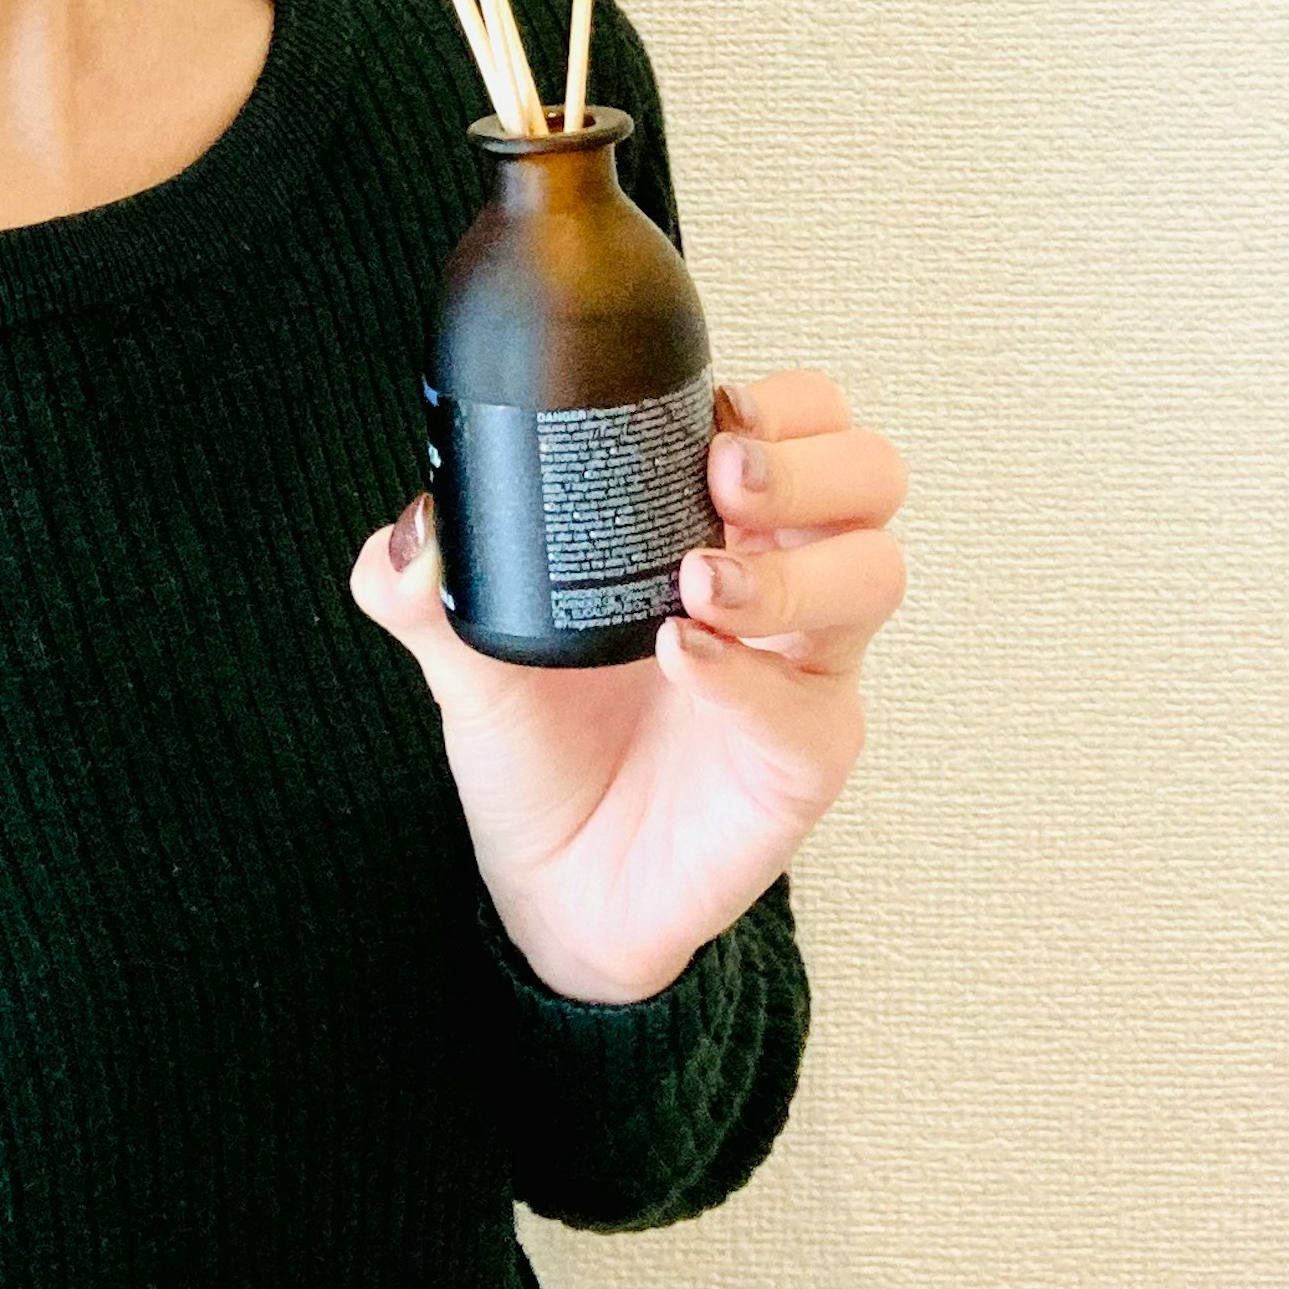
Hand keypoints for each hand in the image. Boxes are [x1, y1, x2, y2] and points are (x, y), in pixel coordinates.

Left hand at [346, 367, 909, 1003]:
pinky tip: (681, 659)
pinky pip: (808, 704)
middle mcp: (783, 581)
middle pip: (871, 475)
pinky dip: (746, 675)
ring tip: (699, 584)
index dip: (783, 402)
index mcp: (720, 524)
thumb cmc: (544, 750)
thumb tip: (413, 531)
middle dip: (811, 459)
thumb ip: (424, 588)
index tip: (717, 412)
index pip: (806, 420)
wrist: (552, 886)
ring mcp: (804, 669)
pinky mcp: (805, 756)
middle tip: (726, 477)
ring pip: (875, 574)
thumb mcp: (470, 655)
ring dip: (792, 566)